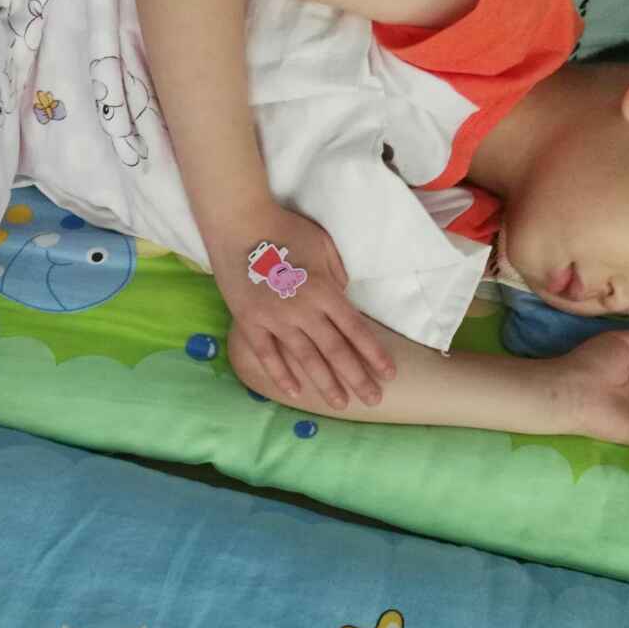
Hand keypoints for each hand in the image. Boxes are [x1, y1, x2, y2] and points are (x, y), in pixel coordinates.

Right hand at [210, 202, 394, 409]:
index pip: (356, 330)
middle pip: (336, 351)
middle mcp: (303, 311)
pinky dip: (281, 375)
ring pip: (305, 359)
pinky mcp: (251, 322)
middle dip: (357, 378)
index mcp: (325, 291)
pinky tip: (295, 392)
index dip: (374, 354)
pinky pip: (267, 355)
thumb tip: (345, 297)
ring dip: (325, 383)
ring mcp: (275, 319)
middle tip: (373, 400)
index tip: (389, 374)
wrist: (239, 223)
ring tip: (340, 404)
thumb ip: (338, 274)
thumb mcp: (324, 245)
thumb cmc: (285, 228)